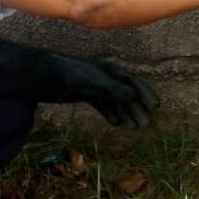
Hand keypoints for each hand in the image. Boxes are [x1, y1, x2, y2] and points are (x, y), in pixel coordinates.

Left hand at [0, 38, 159, 126]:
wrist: (42, 76)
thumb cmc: (68, 75)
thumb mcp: (93, 82)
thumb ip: (112, 89)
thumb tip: (132, 96)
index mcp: (109, 70)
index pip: (133, 81)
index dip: (145, 94)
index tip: (155, 107)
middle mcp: (105, 77)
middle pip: (126, 93)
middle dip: (137, 108)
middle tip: (145, 124)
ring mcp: (95, 85)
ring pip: (116, 101)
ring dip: (126, 113)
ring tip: (134, 128)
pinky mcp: (84, 94)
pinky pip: (103, 104)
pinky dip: (111, 113)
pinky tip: (118, 124)